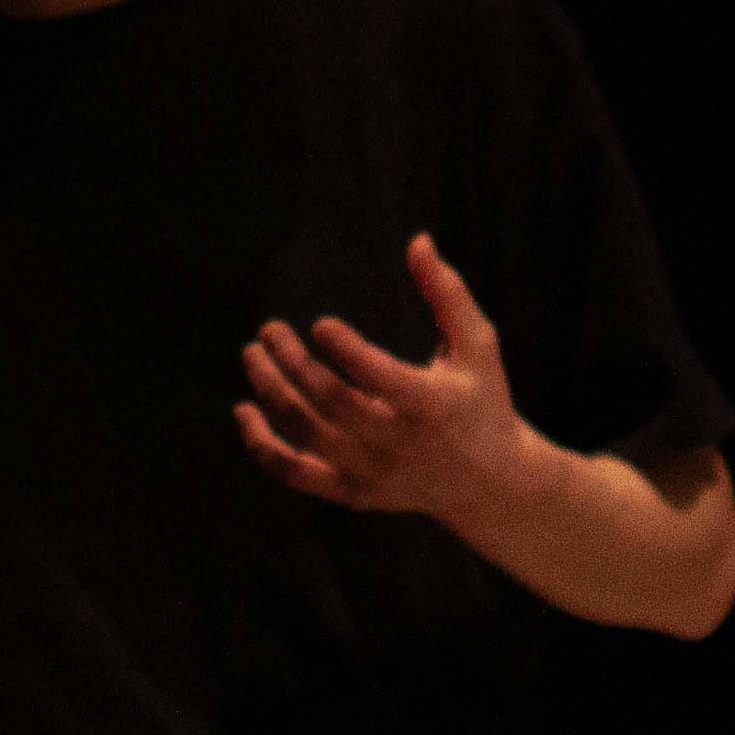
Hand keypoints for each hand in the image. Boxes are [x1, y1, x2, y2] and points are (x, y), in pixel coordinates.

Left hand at [236, 235, 549, 534]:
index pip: (380, 378)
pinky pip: (296, 473)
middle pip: (331, 403)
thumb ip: (446, 292)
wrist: (490, 482)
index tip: (319, 324)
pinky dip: (263, 446)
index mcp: (431, 405)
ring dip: (272, 392)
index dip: (347, 351)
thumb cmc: (482, 398)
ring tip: (253, 354)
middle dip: (293, 364)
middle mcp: (399, 445)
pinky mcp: (355, 494)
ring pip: (306, 434)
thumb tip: (417, 240)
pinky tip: (243, 411)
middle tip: (270, 329)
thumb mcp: (477, 343)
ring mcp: (374, 474)